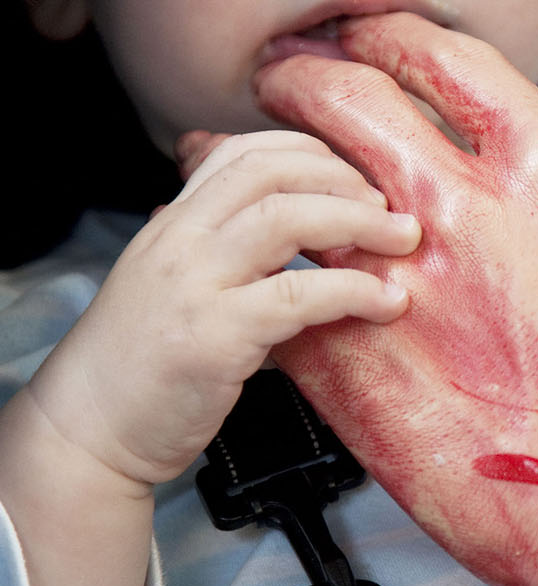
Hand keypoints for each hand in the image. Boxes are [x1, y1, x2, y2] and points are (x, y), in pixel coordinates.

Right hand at [26, 130, 419, 492]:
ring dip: (358, 220)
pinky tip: (384, 302)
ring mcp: (194, 285)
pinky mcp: (212, 337)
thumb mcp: (177, 289)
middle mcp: (179, 241)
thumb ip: (228, 257)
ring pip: (285, 217)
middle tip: (390, 210)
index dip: (310, 154)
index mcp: (173, 224)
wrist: (87, 432)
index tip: (354, 180)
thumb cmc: (139, 368)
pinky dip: (352, 290)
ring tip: (402, 240)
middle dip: (344, 179)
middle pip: (271, 172)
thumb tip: (304, 245)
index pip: (243, 153)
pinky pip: (296, 295)